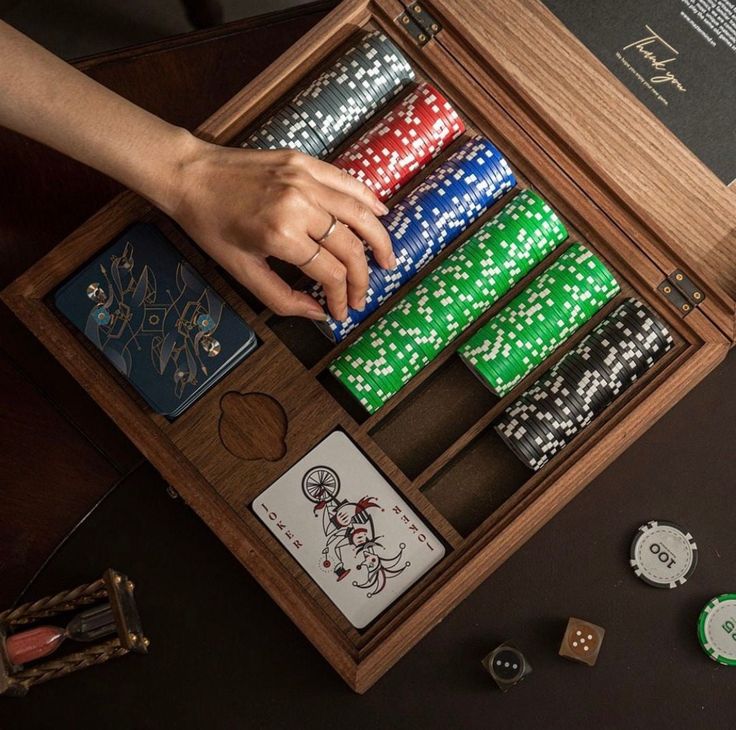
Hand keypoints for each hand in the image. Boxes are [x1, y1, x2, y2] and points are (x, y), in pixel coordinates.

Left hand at [160, 135, 394, 320]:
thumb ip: (283, 298)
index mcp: (281, 235)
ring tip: (387, 260)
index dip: (342, 297)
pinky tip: (380, 215)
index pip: (330, 273)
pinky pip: (347, 182)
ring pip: (358, 214)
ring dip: (379, 240)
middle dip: (361, 278)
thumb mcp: (241, 272)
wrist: (189, 176)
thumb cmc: (211, 227)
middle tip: (363, 296)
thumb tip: (318, 314)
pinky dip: (368, 199)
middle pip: (350, 247)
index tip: (343, 312)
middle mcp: (299, 205)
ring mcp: (305, 179)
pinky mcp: (304, 162)